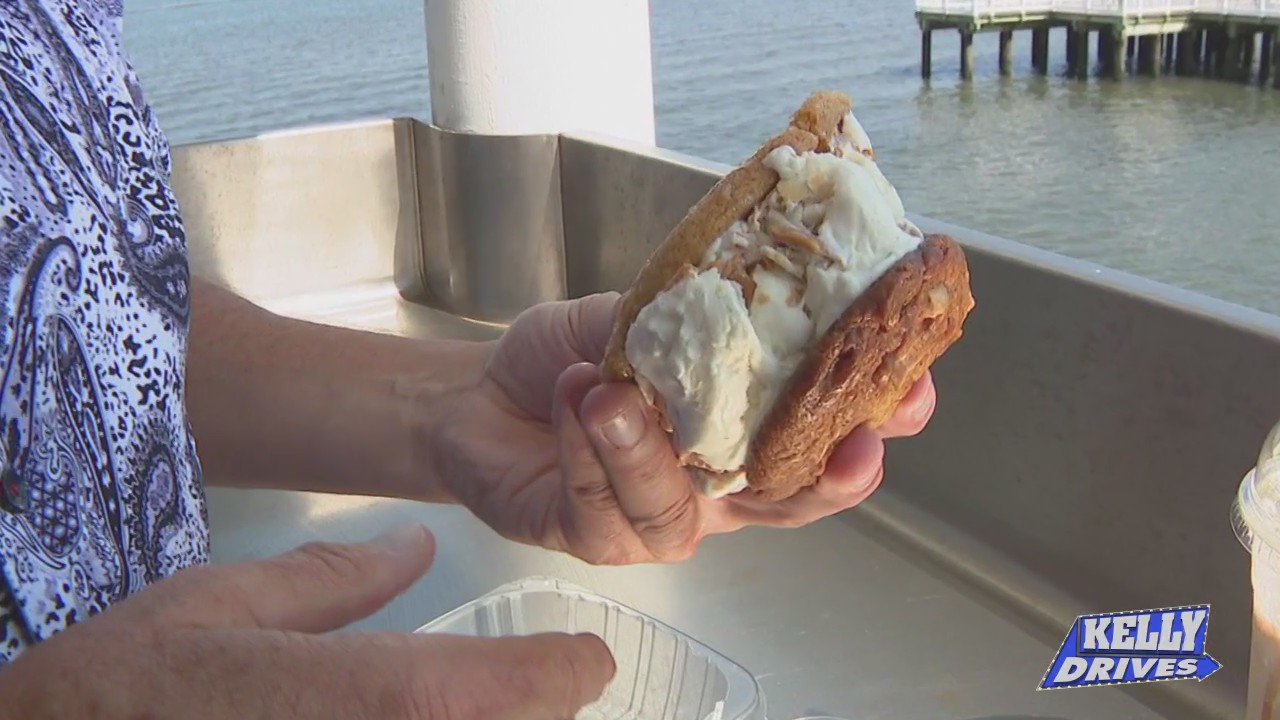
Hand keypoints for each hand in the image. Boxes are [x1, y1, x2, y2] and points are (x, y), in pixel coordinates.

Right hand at [0, 524, 613, 718]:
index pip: (521, 690)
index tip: (585, 656)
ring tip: (481, 705)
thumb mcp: (223, 602)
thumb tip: (412, 542)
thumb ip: (334, 575)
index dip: (564, 670)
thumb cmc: (128, 686)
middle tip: (528, 684)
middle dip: (533, 713)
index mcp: (375, 699)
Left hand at [438, 292, 935, 564]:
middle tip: (852, 446)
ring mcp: (657, 520)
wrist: (479, 397)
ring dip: (650, 449)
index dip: (876, 422)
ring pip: (683, 511)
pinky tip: (576, 399)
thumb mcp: (631, 316)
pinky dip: (589, 450)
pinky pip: (605, 509)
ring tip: (613, 392)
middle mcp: (713, 487)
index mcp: (740, 432)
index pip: (823, 436)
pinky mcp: (596, 538)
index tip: (913, 393)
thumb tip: (739, 287)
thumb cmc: (567, 360)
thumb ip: (683, 314)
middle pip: (792, 504)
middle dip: (831, 478)